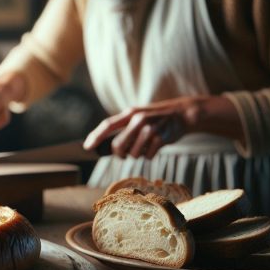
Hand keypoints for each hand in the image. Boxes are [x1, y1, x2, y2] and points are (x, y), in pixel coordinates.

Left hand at [83, 96, 210, 158]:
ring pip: (133, 153)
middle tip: (123, 154)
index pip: (108, 125)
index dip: (95, 137)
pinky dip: (149, 155)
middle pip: (117, 145)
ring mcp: (150, 129)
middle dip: (118, 154)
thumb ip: (124, 126)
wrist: (182, 114)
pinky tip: (155, 147)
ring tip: (144, 146)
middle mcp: (138, 119)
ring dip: (136, 154)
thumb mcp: (139, 115)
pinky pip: (147, 156)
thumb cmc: (156, 118)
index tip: (87, 147)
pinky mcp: (161, 138)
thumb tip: (107, 145)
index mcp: (130, 113)